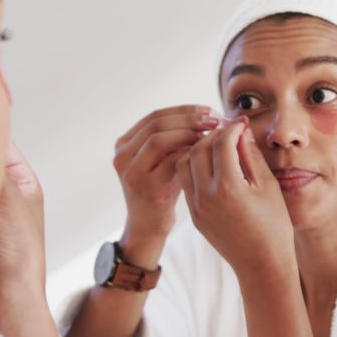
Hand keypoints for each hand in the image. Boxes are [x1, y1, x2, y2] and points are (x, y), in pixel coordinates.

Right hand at [114, 105, 218, 260]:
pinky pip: (171, 161)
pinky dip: (190, 153)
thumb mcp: (160, 160)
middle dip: (189, 118)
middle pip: (157, 124)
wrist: (148, 226)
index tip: (208, 110)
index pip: (155, 116)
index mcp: (124, 145)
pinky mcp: (147, 188)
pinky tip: (206, 153)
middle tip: (213, 119)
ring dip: (189, 133)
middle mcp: (123, 156)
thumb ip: (171, 138)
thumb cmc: (161, 190)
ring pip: (160, 139)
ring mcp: (132, 172)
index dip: (184, 110)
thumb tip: (204, 113)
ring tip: (210, 135)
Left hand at [177, 120, 296, 282]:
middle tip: (227, 131)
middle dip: (212, 136)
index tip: (240, 124)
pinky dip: (194, 167)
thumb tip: (241, 132)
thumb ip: (252, 156)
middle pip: (198, 150)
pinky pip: (186, 181)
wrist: (262, 265)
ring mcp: (196, 208)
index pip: (221, 144)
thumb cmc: (274, 226)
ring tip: (217, 146)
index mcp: (229, 188)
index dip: (231, 129)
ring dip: (198, 150)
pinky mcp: (193, 216)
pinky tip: (211, 165)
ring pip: (185, 164)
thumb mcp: (268, 187)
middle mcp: (207, 197)